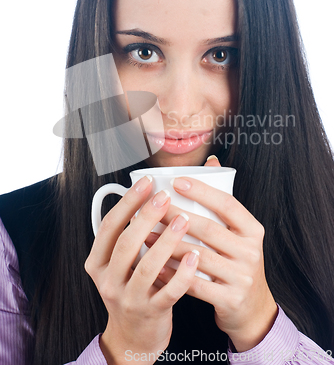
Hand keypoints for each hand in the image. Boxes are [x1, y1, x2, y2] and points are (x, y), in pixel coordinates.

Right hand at [84, 175, 198, 364]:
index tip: (145, 183)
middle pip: (126, 243)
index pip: (109, 226)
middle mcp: (109, 280)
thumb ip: (131, 234)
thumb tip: (152, 194)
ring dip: (167, 241)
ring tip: (184, 220)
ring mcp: (129, 299)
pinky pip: (168, 292)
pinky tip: (195, 256)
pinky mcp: (151, 313)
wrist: (134, 336)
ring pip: (147, 267)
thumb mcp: (120, 263)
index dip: (127, 202)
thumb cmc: (132, 287)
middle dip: (146, 216)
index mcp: (98, 262)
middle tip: (165, 196)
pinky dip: (182, 274)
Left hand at [148, 157, 277, 351]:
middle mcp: (251, 252)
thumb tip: (211, 162)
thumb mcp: (239, 233)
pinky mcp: (230, 299)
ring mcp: (242, 277)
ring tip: (146, 234)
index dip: (202, 191)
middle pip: (209, 229)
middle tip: (153, 206)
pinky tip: (154, 264)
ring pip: (198, 256)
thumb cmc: (236, 262)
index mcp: (253, 230)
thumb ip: (223, 201)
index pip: (228, 204)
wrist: (251, 308)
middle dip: (176, 215)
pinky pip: (194, 284)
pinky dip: (172, 273)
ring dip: (168, 244)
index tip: (177, 181)